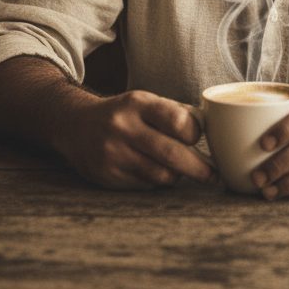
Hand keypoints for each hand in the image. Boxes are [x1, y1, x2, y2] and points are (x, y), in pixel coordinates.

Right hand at [54, 89, 214, 189]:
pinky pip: (144, 186)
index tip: (198, 137)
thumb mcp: (145, 102)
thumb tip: (212, 128)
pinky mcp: (107, 176)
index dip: (194, 132)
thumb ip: (176, 112)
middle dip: (198, 168)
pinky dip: (157, 182)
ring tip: (180, 170)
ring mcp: (114, 154)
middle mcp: (123, 127)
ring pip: (160, 175)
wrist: (75, 125)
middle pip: (171, 154)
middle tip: (213, 174)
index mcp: (138, 103)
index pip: (178, 120)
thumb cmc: (123, 113)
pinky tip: (156, 173)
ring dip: (176, 175)